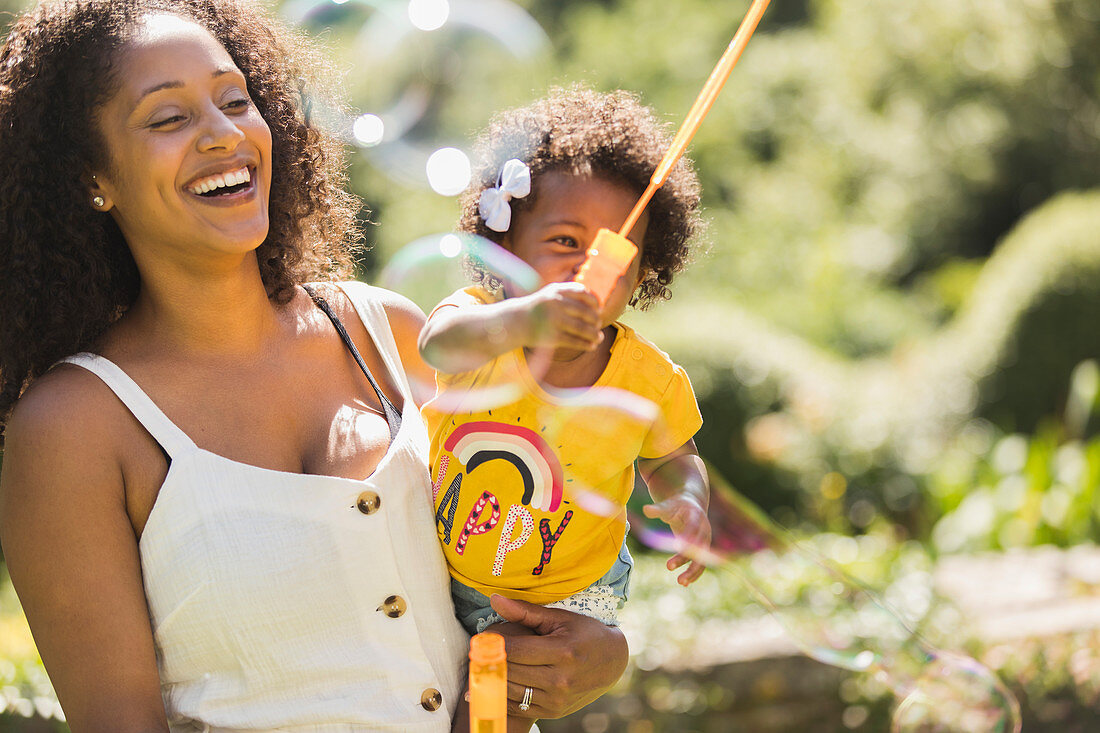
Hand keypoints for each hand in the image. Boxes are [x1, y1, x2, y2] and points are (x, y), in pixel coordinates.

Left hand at [488, 595, 627, 719]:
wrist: (611, 661)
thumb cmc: (584, 633)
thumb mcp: (559, 618)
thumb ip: (525, 611)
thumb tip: (494, 599)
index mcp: (562, 652)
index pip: (515, 650)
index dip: (493, 644)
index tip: (482, 638)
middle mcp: (560, 679)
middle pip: (509, 671)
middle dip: (489, 661)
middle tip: (477, 651)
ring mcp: (557, 700)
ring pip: (510, 691)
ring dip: (492, 679)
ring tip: (483, 666)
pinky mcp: (553, 712)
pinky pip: (517, 707)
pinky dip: (502, 696)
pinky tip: (493, 685)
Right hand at [519, 282, 601, 351]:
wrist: (516, 322)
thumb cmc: (539, 308)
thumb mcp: (551, 294)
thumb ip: (570, 294)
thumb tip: (596, 302)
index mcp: (557, 291)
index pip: (583, 293)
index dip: (594, 302)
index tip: (598, 309)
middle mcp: (556, 304)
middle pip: (585, 312)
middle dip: (596, 320)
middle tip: (599, 324)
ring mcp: (554, 321)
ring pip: (582, 329)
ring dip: (594, 335)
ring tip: (599, 337)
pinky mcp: (552, 336)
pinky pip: (574, 341)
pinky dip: (586, 344)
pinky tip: (592, 346)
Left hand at [643, 494, 711, 584]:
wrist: (693, 505)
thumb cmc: (677, 506)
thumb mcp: (668, 505)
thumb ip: (657, 509)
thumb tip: (645, 509)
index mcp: (696, 517)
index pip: (693, 528)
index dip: (687, 537)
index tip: (678, 547)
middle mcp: (704, 530)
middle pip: (698, 546)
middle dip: (685, 557)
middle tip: (668, 566)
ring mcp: (705, 541)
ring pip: (702, 558)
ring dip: (693, 571)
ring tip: (681, 582)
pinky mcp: (702, 550)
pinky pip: (701, 563)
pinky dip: (694, 573)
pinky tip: (685, 583)